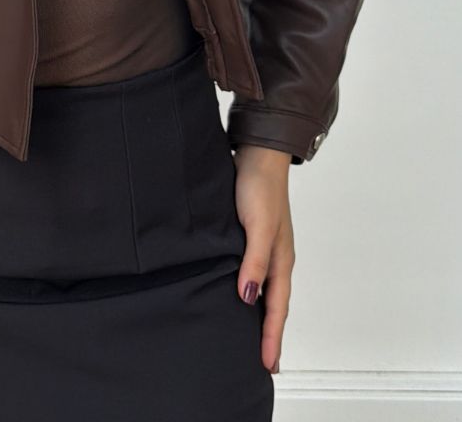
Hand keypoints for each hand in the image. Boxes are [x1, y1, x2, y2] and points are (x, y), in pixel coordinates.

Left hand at [232, 145, 294, 374]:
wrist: (257, 154)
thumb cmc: (259, 188)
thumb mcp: (258, 226)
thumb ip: (255, 261)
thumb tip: (249, 298)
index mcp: (281, 260)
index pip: (276, 308)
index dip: (271, 337)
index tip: (268, 365)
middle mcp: (276, 258)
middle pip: (274, 305)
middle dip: (270, 334)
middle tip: (265, 363)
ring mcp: (265, 248)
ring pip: (265, 290)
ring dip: (260, 315)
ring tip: (252, 338)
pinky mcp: (251, 237)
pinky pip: (254, 273)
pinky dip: (251, 291)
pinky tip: (240, 295)